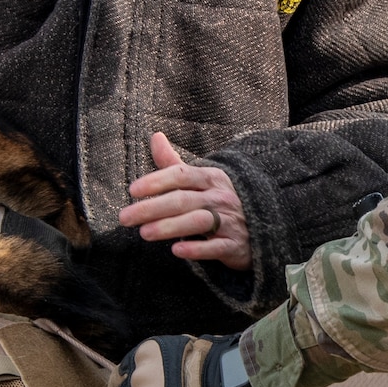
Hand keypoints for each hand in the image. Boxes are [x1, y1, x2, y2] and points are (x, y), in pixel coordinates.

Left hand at [119, 133, 250, 269]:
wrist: (262, 227)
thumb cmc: (220, 202)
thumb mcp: (201, 180)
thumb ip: (173, 163)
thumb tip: (155, 136)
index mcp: (210, 178)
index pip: (181, 174)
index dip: (156, 181)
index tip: (132, 190)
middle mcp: (219, 197)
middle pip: (182, 200)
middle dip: (151, 208)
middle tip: (125, 218)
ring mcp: (230, 221)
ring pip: (197, 221)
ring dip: (169, 227)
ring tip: (144, 233)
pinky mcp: (235, 245)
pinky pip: (216, 247)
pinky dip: (197, 249)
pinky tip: (177, 250)